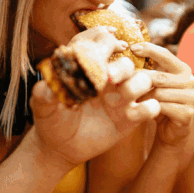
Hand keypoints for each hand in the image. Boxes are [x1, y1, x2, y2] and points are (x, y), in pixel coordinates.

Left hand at [30, 56, 158, 165]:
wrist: (62, 147)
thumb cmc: (52, 121)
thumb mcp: (44, 109)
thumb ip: (44, 96)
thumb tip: (46, 86)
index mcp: (89, 69)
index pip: (101, 47)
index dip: (103, 45)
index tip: (98, 54)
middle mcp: (108, 79)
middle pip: (126, 62)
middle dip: (121, 67)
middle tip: (109, 78)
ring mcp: (122, 97)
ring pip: (143, 80)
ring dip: (136, 84)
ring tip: (122, 98)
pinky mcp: (132, 117)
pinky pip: (150, 107)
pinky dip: (148, 107)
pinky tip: (131, 115)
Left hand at [130, 42, 193, 147]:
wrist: (170, 131)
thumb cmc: (159, 103)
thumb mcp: (154, 85)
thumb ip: (149, 71)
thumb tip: (127, 54)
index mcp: (184, 70)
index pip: (166, 55)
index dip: (149, 50)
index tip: (132, 48)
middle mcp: (191, 81)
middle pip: (160, 77)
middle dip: (139, 81)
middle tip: (122, 83)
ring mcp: (192, 98)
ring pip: (160, 93)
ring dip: (142, 97)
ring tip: (129, 99)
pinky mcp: (187, 114)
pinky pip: (162, 108)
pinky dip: (148, 108)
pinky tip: (140, 110)